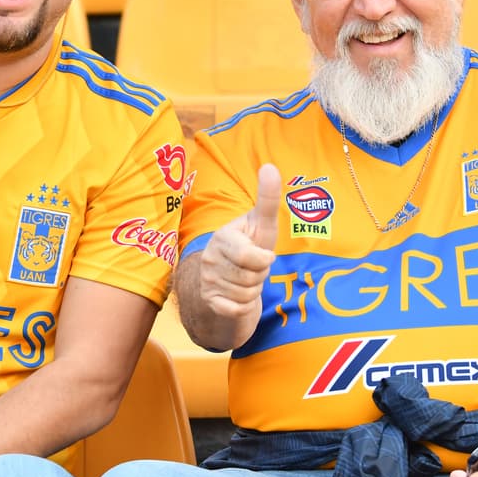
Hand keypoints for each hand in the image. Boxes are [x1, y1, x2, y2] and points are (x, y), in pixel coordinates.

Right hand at [195, 164, 281, 343]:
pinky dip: (244, 307)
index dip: (264, 260)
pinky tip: (237, 296)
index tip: (262, 254)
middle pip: (252, 277)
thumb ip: (267, 199)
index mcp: (222, 236)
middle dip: (260, 275)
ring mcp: (206, 280)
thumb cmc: (249, 247)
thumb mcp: (262, 225)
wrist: (226, 280)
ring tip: (245, 280)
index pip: (251, 257)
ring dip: (253, 291)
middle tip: (253, 268)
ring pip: (247, 295)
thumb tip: (270, 166)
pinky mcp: (208, 300)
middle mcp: (210, 257)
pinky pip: (237, 310)